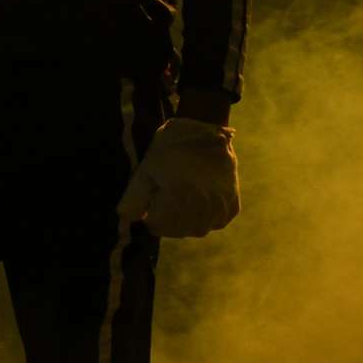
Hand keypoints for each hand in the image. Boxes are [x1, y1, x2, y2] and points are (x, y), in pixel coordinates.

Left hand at [117, 118, 239, 237]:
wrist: (206, 132)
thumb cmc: (170, 150)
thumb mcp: (145, 171)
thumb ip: (134, 199)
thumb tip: (129, 220)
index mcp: (178, 200)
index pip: (156, 226)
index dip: (149, 213)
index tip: (152, 196)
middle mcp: (202, 210)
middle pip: (176, 230)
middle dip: (166, 217)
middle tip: (168, 193)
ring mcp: (220, 210)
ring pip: (195, 229)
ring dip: (184, 219)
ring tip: (183, 194)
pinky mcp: (232, 208)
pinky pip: (214, 223)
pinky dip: (204, 216)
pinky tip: (199, 198)